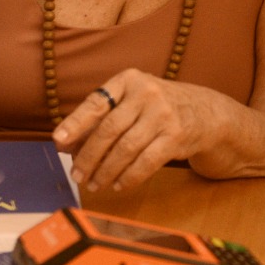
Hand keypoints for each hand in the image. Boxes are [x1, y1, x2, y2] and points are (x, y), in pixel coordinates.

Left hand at [51, 70, 215, 192]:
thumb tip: (66, 144)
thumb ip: (102, 118)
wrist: (205, 112)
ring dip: (106, 171)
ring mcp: (163, 114)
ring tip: (95, 184)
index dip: (75, 123)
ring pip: (125, 149)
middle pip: (109, 130)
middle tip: (77, 174)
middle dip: (89, 156)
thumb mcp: (132, 101)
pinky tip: (119, 184)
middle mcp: (147, 93)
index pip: (96, 103)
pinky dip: (129, 177)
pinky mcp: (176, 136)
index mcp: (129, 80)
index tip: (59, 140)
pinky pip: (146, 162)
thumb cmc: (157, 108)